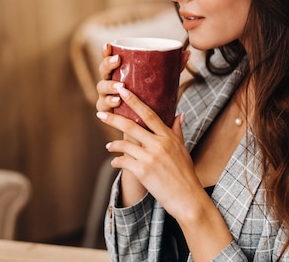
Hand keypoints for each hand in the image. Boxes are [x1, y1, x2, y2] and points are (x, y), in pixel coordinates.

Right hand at [95, 42, 189, 113]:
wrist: (148, 127)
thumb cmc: (152, 101)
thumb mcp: (163, 83)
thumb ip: (173, 69)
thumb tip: (187, 53)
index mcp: (120, 73)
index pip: (110, 59)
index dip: (106, 52)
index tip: (109, 45)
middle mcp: (110, 83)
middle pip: (103, 71)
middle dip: (108, 65)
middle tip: (117, 61)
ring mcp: (107, 97)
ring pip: (102, 88)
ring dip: (109, 86)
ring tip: (120, 87)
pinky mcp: (108, 112)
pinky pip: (103, 107)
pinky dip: (108, 104)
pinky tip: (116, 102)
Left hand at [96, 85, 205, 217]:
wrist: (188, 198)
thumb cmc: (185, 174)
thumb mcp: (183, 149)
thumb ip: (177, 131)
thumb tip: (180, 114)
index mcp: (168, 137)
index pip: (149, 114)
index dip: (134, 101)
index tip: (123, 90)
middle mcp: (159, 144)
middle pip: (131, 126)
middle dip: (113, 118)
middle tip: (100, 113)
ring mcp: (151, 157)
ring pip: (124, 145)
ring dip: (114, 145)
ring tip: (109, 146)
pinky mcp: (143, 171)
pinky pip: (123, 161)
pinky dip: (116, 161)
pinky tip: (115, 162)